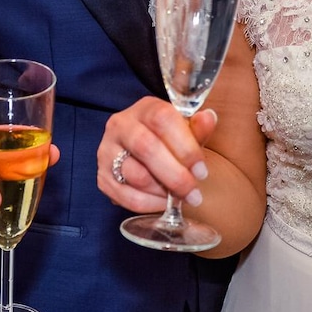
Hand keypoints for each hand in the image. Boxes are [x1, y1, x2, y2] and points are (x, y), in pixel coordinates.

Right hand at [97, 97, 216, 213]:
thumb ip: (198, 127)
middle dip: (175, 175)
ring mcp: (107, 150)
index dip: (185, 146)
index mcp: (145, 107)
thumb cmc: (170, 140)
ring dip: (163, 191)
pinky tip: (164, 203)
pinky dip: (149, 204)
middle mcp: (121, 125)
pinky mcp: (102, 177)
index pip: (163, 119)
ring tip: (181, 197)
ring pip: (135, 174)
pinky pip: (125, 196)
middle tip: (194, 193)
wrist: (146, 154)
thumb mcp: (186, 131)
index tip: (202, 170)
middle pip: (146, 148)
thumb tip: (208, 118)